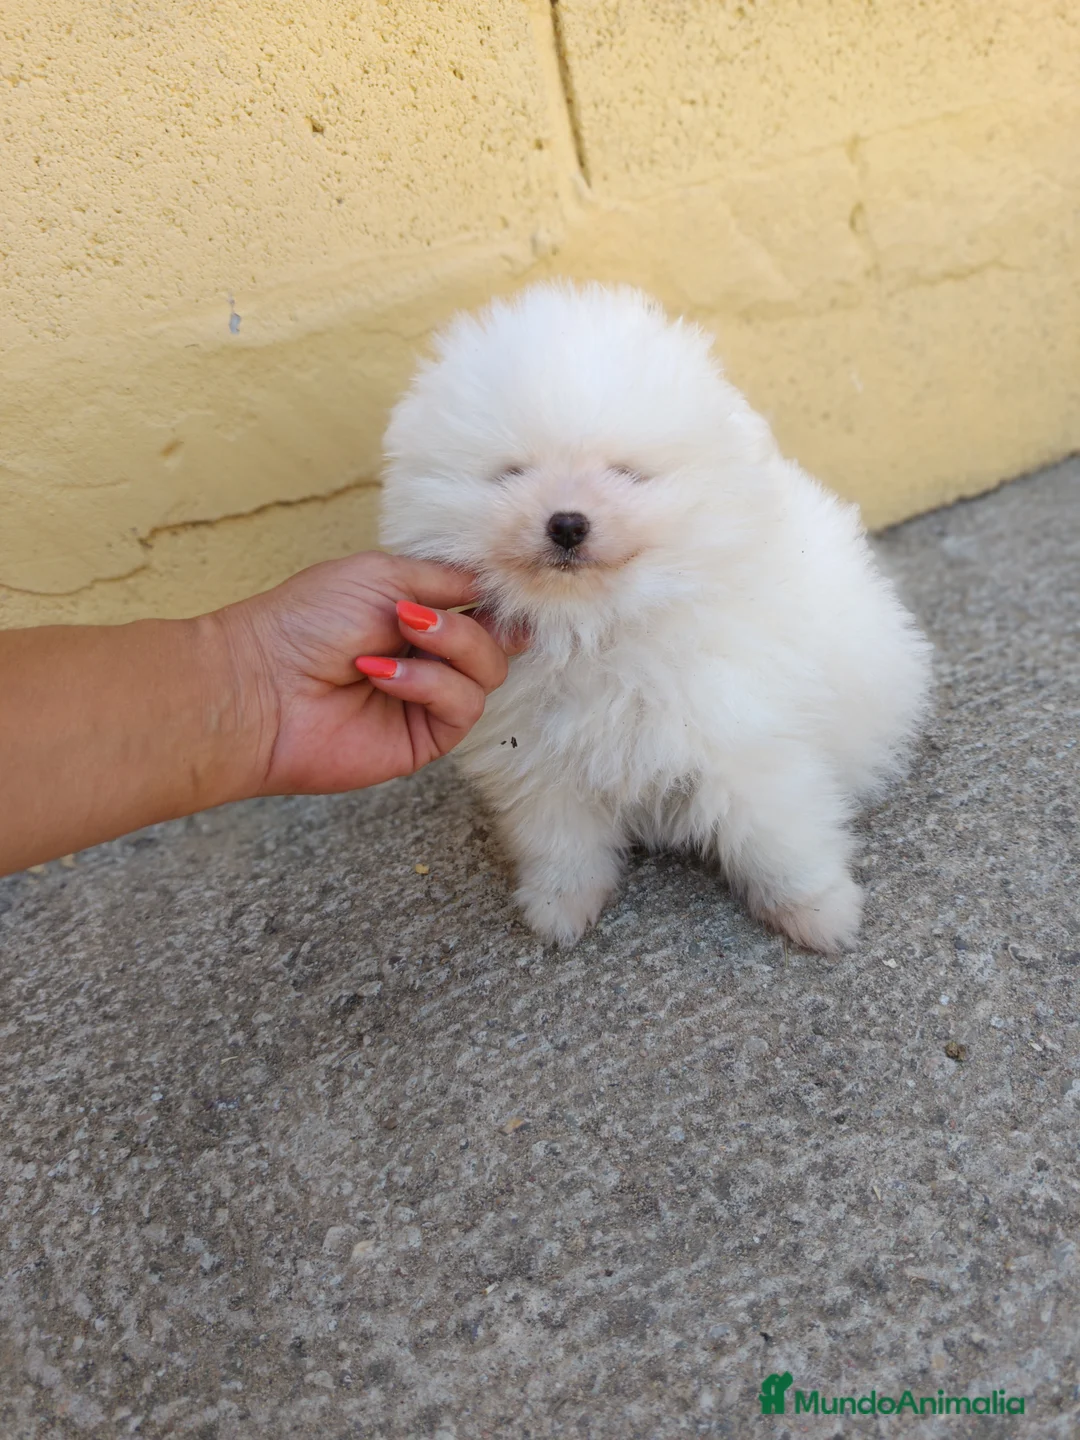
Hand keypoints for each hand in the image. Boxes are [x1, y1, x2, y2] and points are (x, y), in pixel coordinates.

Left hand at [221, 552, 522, 795]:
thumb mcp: (381, 575)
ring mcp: (428, 699)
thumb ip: (445, 579)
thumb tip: (496, 587)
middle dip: (466, 624)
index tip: (497, 588)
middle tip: (415, 618)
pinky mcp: (425, 738)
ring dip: (449, 647)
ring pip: (489, 672)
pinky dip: (430, 683)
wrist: (259, 685)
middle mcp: (428, 656)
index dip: (496, 598)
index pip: (482, 605)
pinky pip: (463, 706)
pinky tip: (383, 676)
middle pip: (496, 640)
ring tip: (396, 637)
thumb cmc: (305, 622)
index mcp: (418, 613)